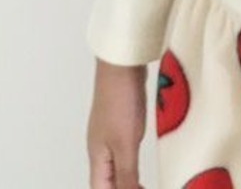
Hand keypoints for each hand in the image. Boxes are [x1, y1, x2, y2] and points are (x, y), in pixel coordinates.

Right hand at [87, 59, 148, 188]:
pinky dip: (132, 159)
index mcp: (97, 157)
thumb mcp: (125, 144)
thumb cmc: (119, 100)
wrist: (122, 64)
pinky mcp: (120, 119)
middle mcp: (100, 147)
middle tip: (143, 187)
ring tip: (143, 183)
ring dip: (127, 178)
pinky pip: (123, 148)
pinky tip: (141, 157)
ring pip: (115, 165)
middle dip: (121, 188)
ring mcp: (109, 132)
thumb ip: (126, 174)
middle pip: (106, 180)